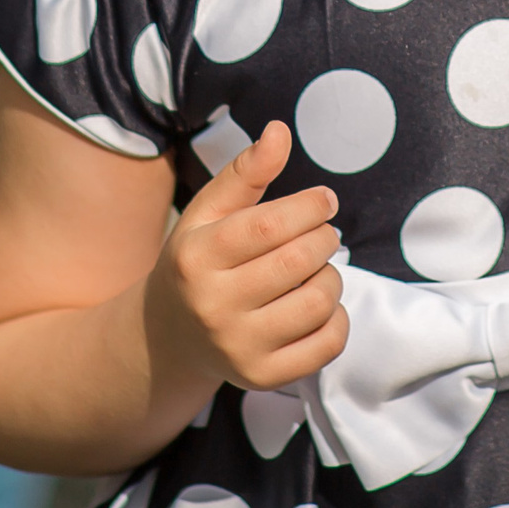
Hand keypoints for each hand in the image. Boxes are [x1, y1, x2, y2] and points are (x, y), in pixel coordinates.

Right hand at [145, 123, 348, 393]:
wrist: (171, 336)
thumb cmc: (199, 261)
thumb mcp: (209, 212)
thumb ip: (245, 171)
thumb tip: (280, 130)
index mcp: (196, 257)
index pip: (271, 226)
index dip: (310, 206)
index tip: (325, 200)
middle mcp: (213, 306)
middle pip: (299, 261)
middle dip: (324, 238)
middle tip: (322, 234)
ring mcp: (238, 348)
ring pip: (318, 302)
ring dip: (332, 277)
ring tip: (316, 270)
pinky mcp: (262, 377)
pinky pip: (327, 344)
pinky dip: (337, 319)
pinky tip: (319, 305)